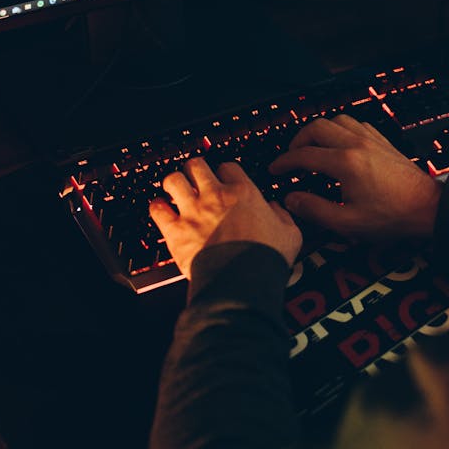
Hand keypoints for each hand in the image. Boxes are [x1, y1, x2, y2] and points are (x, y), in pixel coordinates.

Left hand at [150, 158, 302, 279]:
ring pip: (173, 179)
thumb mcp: (290, 233)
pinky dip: (157, 207)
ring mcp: (193, 212)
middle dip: (195, 170)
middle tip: (196, 179)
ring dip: (174, 183)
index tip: (225, 180)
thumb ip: (282, 215)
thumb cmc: (264, 259)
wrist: (241, 282)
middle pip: (196, 165)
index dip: (226, 172)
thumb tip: (276, 209)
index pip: (228, 166)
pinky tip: (162, 210)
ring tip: (176, 190)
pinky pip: (157, 209)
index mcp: (243, 193)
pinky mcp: (176, 231)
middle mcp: (215, 196)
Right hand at [269, 114, 441, 242]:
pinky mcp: (382, 140)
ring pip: (335, 120)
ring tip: (312, 148)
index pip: (303, 155)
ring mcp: (371, 139)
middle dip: (297, 141)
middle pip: (316, 127)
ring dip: (319, 131)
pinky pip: (355, 123)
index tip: (275, 170)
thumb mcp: (348, 222)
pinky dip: (340, 129)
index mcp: (345, 163)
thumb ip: (315, 210)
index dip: (284, 162)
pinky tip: (339, 144)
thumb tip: (292, 199)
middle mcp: (356, 144)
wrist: (427, 207)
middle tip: (291, 158)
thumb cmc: (391, 216)